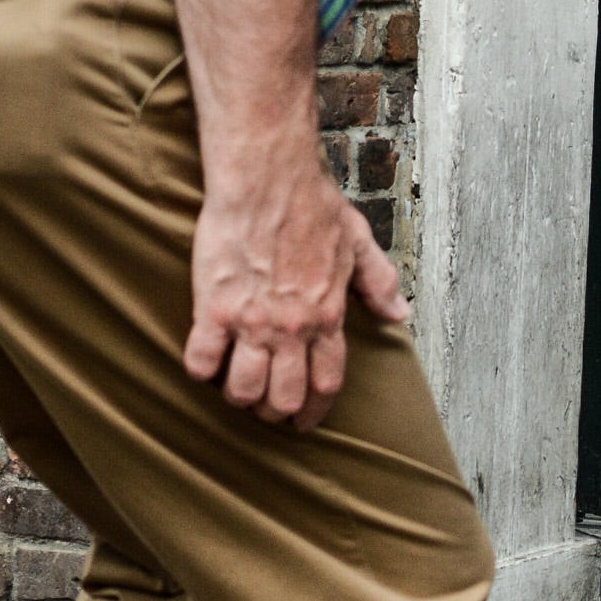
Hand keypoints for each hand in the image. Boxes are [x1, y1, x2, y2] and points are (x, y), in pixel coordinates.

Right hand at [185, 147, 409, 431]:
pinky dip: (201, 371)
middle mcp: (292, 327)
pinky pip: (202, 359)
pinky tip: (204, 363)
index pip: (326, 382)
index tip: (304, 422)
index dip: (314, 410)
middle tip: (266, 409)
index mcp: (327, 315)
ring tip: (235, 389)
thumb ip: (379, 283)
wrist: (267, 178)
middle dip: (275, 412)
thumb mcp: (358, 241)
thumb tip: (399, 314)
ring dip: (239, 396)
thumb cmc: (312, 203)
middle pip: (284, 397)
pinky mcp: (214, 307)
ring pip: (243, 388)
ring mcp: (252, 320)